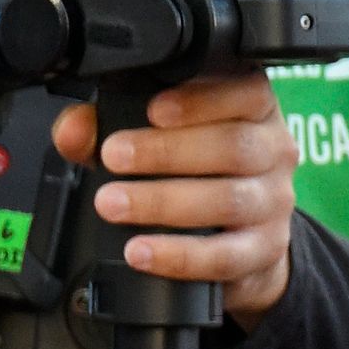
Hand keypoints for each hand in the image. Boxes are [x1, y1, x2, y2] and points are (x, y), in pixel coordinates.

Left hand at [51, 74, 298, 322]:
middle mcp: (274, 151)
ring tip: (112, 203)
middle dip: (166, 152)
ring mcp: (275, 202)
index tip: (153, 110)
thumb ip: (108, 126)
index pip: (247, 92)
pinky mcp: (264, 249)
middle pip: (235, 146)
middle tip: (113, 157)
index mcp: (255, 110)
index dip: (202, 100)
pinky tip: (140, 251)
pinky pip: (226, 255)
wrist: (240, 237)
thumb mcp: (155, 138)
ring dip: (163, 202)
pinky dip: (179, 255)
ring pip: (229, 200)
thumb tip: (74, 129)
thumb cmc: (195, 172)